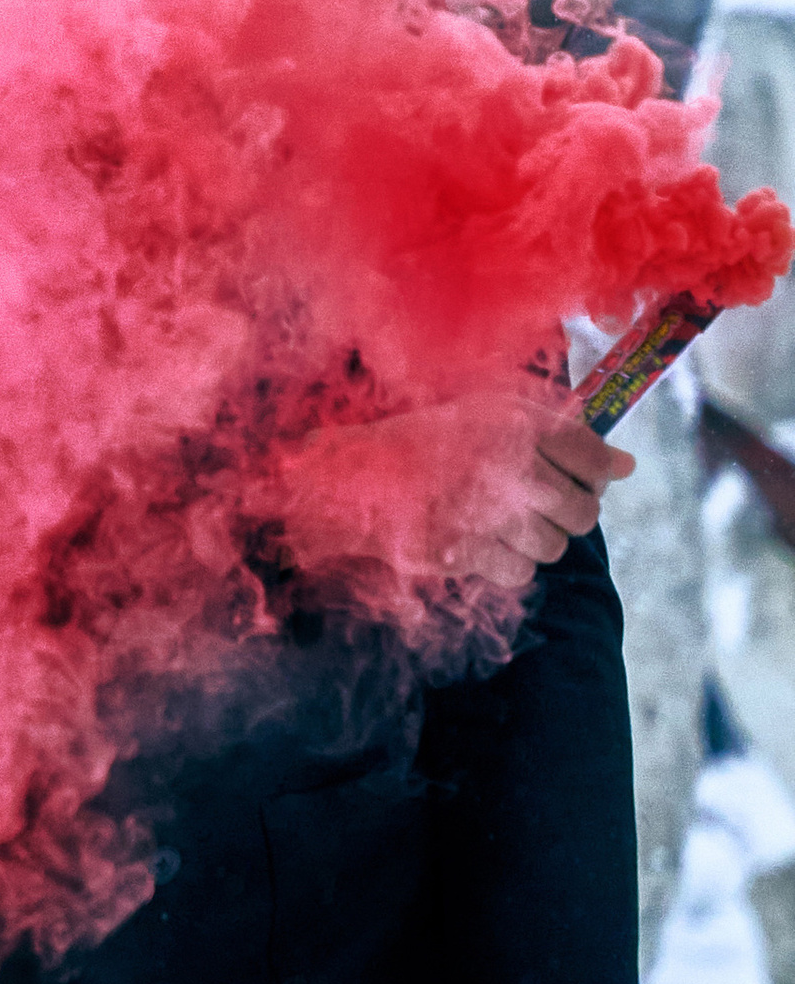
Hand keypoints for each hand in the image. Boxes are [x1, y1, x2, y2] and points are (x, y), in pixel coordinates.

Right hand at [273, 392, 635, 596]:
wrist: (354, 477)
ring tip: (498, 519)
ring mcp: (487, 511)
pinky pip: (523, 571)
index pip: (594, 457)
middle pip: (584, 511)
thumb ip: (557, 429)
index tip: (580, 477)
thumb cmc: (425, 439)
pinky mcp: (466, 552)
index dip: (596, 474)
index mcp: (512, 420)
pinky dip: (506, 561)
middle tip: (535, 501)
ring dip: (533, 538)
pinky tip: (478, 538)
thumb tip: (629, 466)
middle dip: (567, 512)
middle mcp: (506, 463)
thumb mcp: (484, 412)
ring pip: (555, 546)